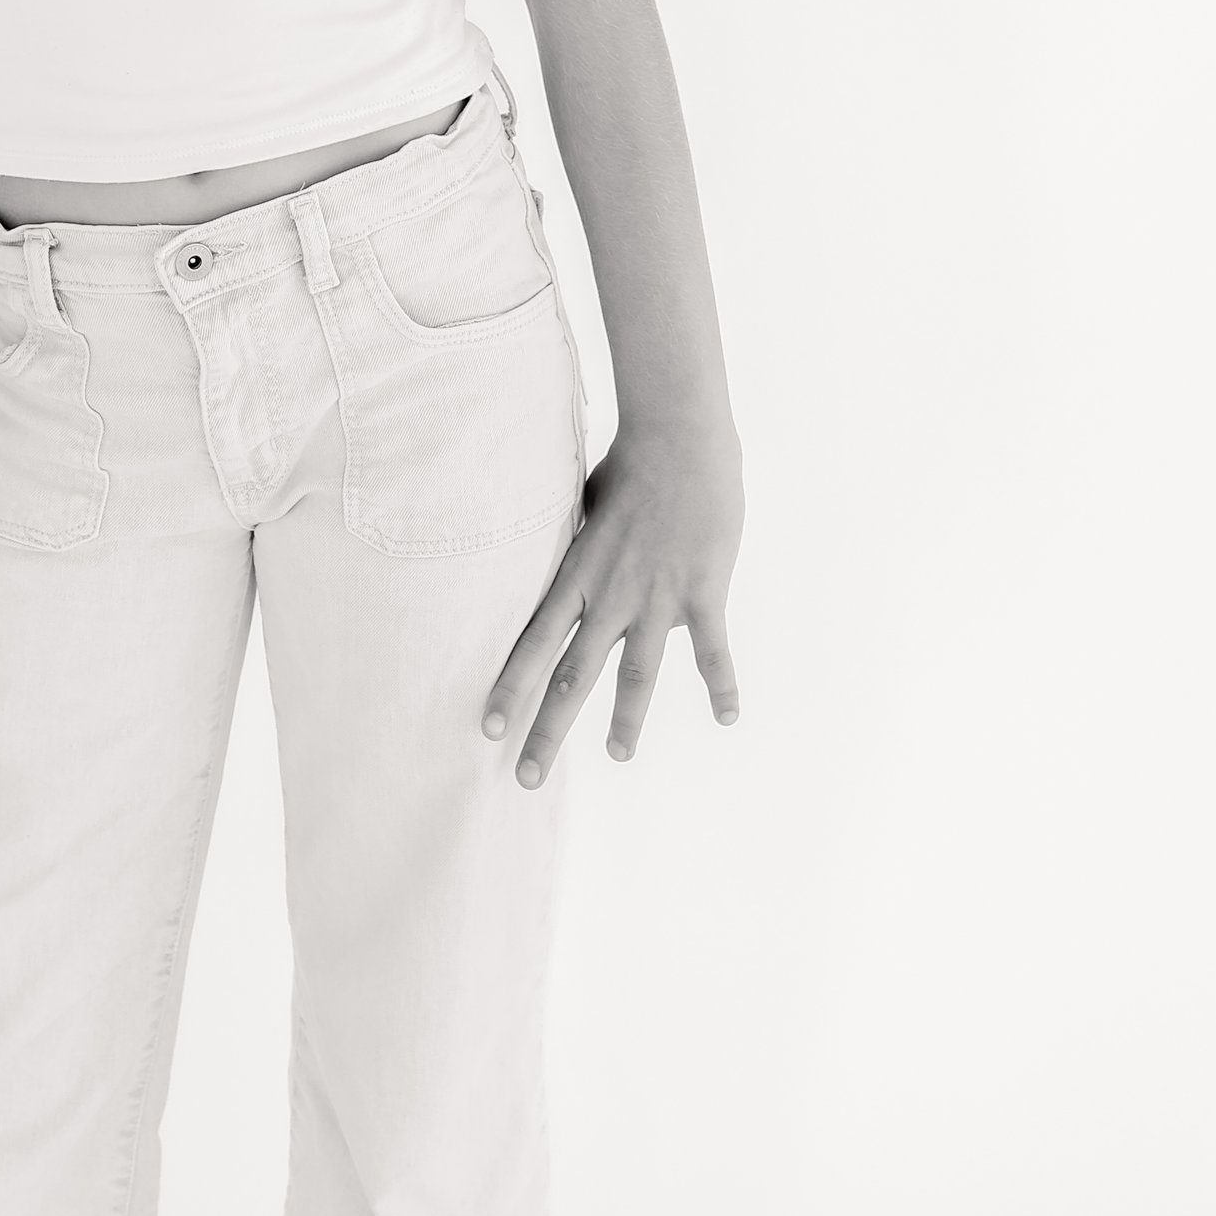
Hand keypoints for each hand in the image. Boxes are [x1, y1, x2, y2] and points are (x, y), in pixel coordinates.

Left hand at [483, 422, 743, 786]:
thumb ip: (574, 544)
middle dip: (547, 728)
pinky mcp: (701, 590)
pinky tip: (727, 717)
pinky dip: (721, 685)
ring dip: (625, 721)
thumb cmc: (630, 464)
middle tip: (526, 779)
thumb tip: (564, 566)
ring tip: (615, 756)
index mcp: (577, 574)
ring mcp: (656, 596)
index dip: (510, 687)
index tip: (488, 727)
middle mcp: (610, 594)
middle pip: (572, 673)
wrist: (679, 436)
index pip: (533, 641)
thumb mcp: (583, 505)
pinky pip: (712, 650)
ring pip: (636, 673)